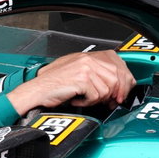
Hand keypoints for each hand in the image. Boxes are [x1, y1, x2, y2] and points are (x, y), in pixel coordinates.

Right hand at [9, 51, 135, 112]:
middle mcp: (87, 59)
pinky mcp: (81, 80)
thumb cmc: (51, 84)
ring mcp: (85, 68)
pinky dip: (87, 102)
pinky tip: (76, 99)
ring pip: (107, 89)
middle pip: (117, 77)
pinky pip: (96, 96)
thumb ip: (94, 72)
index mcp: (87, 56)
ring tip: (84, 98)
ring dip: (97, 99)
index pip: (117, 64)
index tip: (121, 92)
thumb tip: (115, 84)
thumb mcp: (74, 71)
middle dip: (115, 93)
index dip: (123, 80)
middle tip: (108, 102)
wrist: (35, 91)